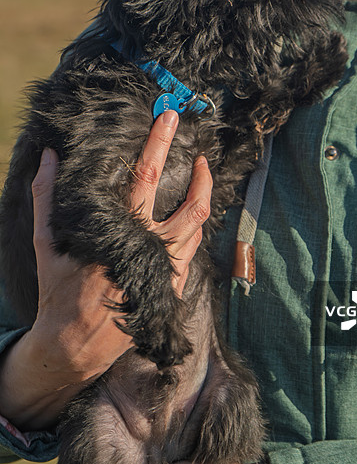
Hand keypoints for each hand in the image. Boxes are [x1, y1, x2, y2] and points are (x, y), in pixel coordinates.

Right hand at [0, 110, 212, 429]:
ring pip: (198, 229)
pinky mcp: (172, 288)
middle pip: (193, 206)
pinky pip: (191, 251)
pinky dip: (191, 230)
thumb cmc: (59, 289)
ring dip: (203, 201)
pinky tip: (186, 218)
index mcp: (122, 233)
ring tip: (201, 180)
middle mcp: (152, 251)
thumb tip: (49, 156)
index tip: (168, 117)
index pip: (147, 177)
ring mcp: (167, 272)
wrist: (75, 345)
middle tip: (204, 152)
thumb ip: (46, 196)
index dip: (160, 143)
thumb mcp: (46, 242)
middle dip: (203, 174)